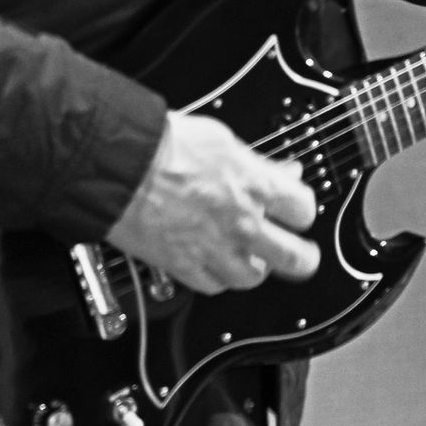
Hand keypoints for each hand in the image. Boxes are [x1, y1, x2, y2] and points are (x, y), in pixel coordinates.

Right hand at [106, 112, 318, 295]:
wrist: (121, 165)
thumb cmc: (164, 144)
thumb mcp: (222, 139)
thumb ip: (256, 163)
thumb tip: (279, 171)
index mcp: (255, 185)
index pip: (304, 209)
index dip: (303, 210)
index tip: (297, 210)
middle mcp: (241, 222)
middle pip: (293, 256)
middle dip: (302, 256)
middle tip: (300, 254)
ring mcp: (214, 249)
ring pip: (253, 277)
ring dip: (256, 267)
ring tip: (252, 258)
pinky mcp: (184, 267)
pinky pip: (213, 286)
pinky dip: (217, 277)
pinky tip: (215, 263)